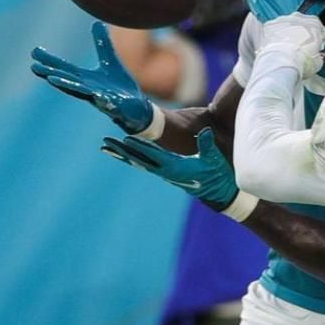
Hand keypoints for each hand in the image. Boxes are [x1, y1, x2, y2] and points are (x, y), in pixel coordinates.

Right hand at [31, 21, 152, 133]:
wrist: (136, 107)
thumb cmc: (118, 85)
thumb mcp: (110, 62)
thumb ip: (102, 44)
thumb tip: (97, 22)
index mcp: (86, 79)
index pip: (65, 68)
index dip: (50, 61)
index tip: (34, 52)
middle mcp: (89, 89)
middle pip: (68, 80)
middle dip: (52, 73)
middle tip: (35, 67)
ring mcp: (101, 99)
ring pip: (84, 93)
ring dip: (68, 86)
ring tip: (52, 79)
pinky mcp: (116, 108)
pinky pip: (109, 104)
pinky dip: (103, 101)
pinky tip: (98, 95)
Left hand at [101, 127, 238, 210]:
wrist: (219, 193)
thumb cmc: (217, 175)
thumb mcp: (214, 159)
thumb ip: (207, 145)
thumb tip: (205, 131)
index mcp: (175, 167)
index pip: (153, 155)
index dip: (139, 147)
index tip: (125, 139)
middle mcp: (166, 171)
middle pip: (139, 159)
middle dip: (123, 150)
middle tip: (105, 142)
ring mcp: (164, 173)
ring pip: (139, 162)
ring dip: (123, 154)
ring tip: (106, 147)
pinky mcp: (166, 172)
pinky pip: (145, 164)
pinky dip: (132, 158)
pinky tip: (124, 154)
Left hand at [260, 12, 324, 78]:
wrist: (280, 63)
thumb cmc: (299, 61)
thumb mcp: (317, 63)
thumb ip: (319, 57)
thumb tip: (317, 59)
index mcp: (315, 24)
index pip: (321, 31)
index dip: (319, 42)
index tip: (316, 50)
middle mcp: (299, 18)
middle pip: (304, 26)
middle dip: (303, 36)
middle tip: (302, 51)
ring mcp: (283, 20)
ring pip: (288, 26)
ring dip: (288, 35)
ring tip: (287, 51)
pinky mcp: (269, 25)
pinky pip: (274, 30)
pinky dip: (275, 37)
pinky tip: (277, 49)